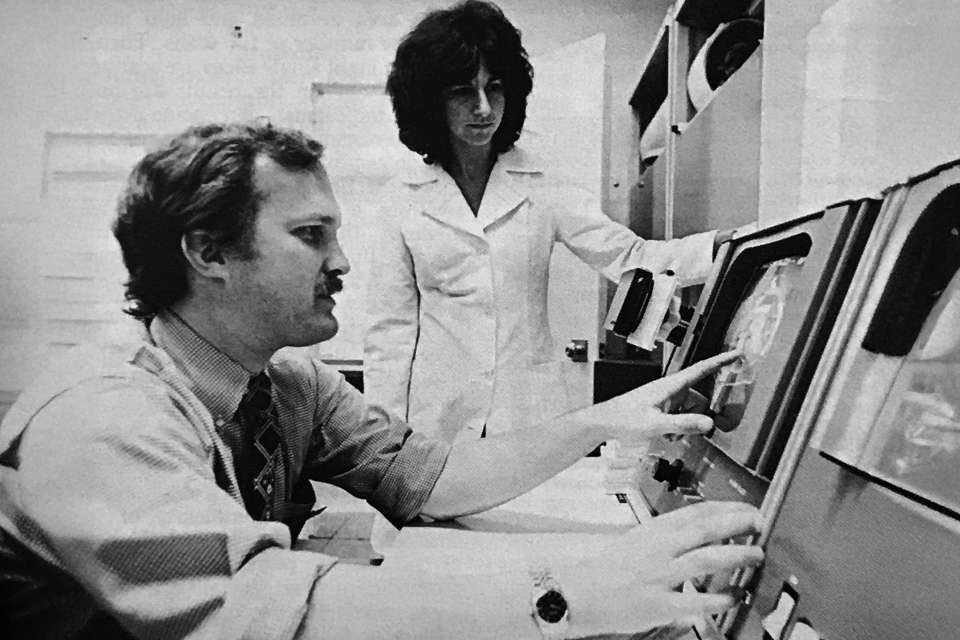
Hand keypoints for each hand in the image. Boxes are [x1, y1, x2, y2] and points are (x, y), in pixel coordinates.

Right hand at [565, 501, 763, 636]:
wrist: (577, 593)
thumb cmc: (606, 570)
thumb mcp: (636, 542)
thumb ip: (667, 538)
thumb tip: (698, 535)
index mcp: (652, 532)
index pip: (693, 512)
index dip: (723, 508)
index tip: (744, 507)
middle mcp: (657, 550)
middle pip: (703, 530)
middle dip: (735, 524)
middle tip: (758, 522)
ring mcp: (659, 576)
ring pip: (704, 560)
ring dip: (735, 556)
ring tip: (756, 554)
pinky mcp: (659, 605)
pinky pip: (696, 600)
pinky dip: (719, 598)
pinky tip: (735, 596)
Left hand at [588, 351, 741, 442]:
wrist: (604, 422)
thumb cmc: (624, 418)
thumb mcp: (656, 424)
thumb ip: (683, 424)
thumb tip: (709, 423)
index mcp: (670, 386)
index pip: (701, 370)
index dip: (721, 361)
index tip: (737, 354)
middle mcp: (669, 389)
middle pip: (699, 399)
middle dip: (699, 416)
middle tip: (691, 431)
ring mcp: (665, 399)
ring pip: (689, 410)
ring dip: (686, 424)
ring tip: (671, 435)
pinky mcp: (660, 408)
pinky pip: (679, 416)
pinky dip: (678, 427)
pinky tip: (666, 435)